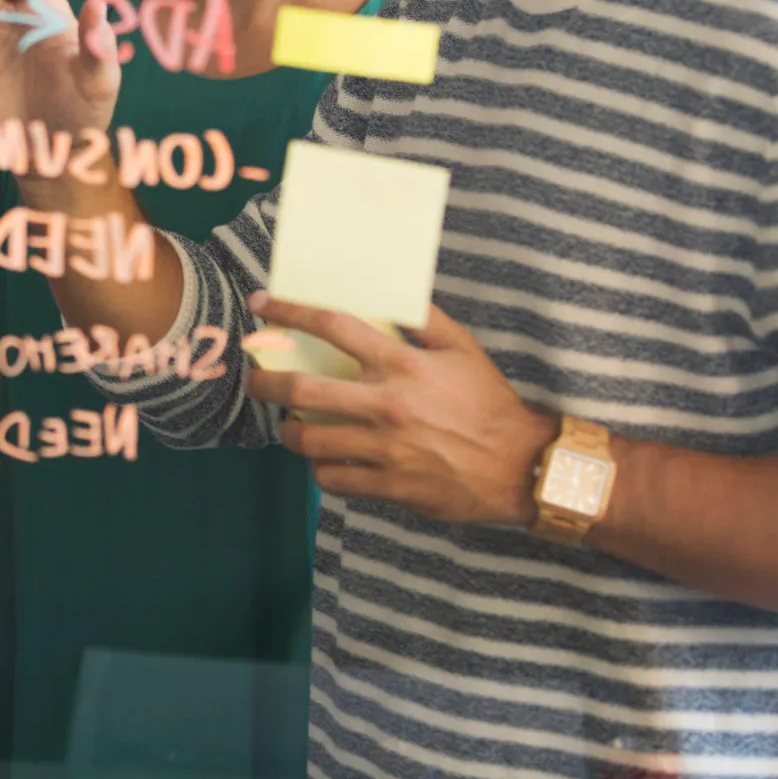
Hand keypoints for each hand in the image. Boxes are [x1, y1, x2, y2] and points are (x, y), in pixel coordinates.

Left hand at [245, 293, 557, 527]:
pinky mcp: (390, 486)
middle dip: (265, 384)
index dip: (289, 311)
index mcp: (403, 365)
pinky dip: (321, 470)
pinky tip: (324, 461)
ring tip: (290, 426)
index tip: (261, 305)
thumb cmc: (490, 403)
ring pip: (310, 442)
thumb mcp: (464, 349)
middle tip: (255, 381)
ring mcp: (386, 449)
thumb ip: (424, 319)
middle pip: (302, 391)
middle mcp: (388, 404)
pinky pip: (334, 479)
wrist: (522, 467)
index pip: (332, 327)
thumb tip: (390, 292)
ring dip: (290, 433)